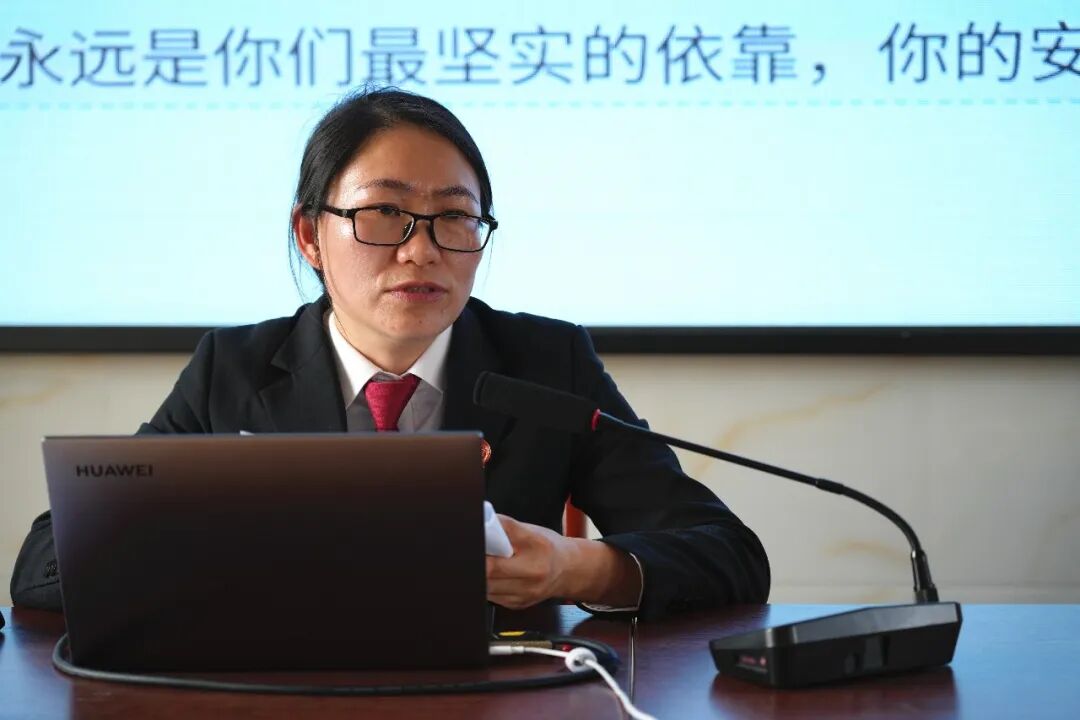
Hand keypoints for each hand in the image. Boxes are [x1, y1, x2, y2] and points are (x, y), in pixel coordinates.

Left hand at [485, 514, 642, 609]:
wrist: (569, 571)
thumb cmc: (547, 547)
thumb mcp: (530, 530)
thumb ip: (504, 527)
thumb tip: (480, 522)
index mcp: (536, 545)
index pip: (500, 541)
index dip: (482, 543)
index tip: (475, 540)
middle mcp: (533, 571)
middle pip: (489, 570)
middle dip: (478, 561)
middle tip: (473, 553)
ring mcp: (525, 592)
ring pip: (486, 586)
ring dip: (480, 575)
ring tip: (485, 564)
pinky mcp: (517, 604)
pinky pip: (491, 596)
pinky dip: (487, 585)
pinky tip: (493, 577)